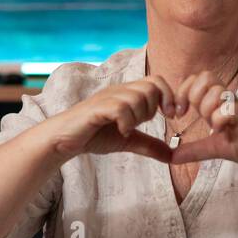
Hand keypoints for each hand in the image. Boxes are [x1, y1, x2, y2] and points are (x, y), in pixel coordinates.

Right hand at [40, 76, 176, 162]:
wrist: (64, 141)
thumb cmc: (94, 136)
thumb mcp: (128, 140)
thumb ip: (149, 145)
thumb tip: (172, 156)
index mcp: (127, 93)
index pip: (157, 80)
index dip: (169, 96)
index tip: (172, 116)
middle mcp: (119, 90)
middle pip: (151, 87)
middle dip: (154, 109)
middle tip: (141, 124)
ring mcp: (107, 97)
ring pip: (138, 97)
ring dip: (138, 117)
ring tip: (126, 129)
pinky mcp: (97, 108)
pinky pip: (121, 108)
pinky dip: (126, 122)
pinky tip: (121, 131)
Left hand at [168, 70, 237, 175]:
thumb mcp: (216, 148)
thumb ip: (195, 150)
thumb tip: (170, 157)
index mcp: (219, 102)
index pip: (196, 79)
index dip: (182, 91)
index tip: (178, 112)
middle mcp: (229, 100)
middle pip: (204, 77)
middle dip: (192, 96)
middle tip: (190, 115)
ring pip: (216, 90)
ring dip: (206, 108)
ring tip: (211, 125)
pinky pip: (231, 109)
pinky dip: (221, 119)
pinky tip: (222, 131)